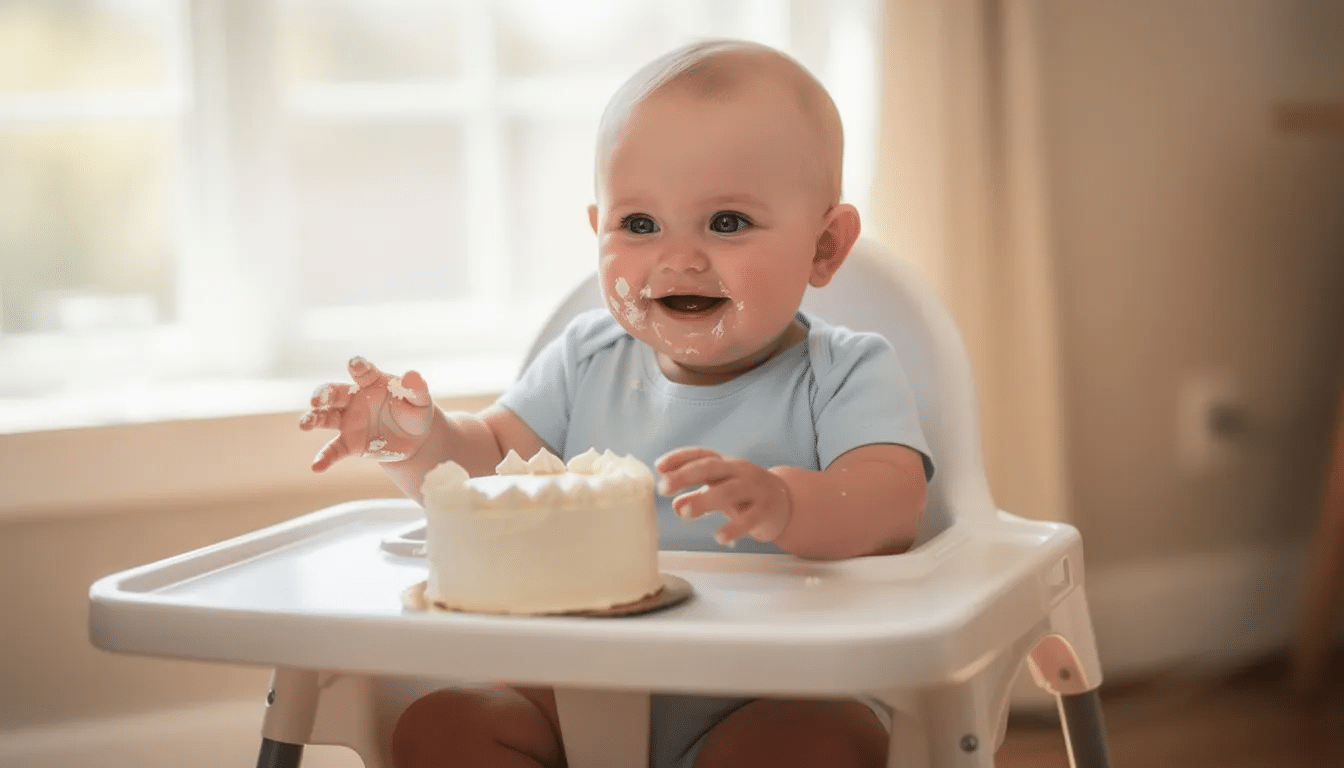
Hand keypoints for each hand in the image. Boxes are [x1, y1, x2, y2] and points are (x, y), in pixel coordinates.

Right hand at [298, 356, 433, 471]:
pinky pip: (334, 450)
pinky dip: (324, 458)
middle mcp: (354, 399)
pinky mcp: (350, 443)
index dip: (359, 367)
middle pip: (335, 393)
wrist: (415, 439)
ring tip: (304, 424)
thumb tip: (413, 375)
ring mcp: (349, 421)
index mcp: (372, 383)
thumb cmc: (415, 412)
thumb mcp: (420, 400)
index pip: (363, 372)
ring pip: (325, 418)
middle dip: (323, 394)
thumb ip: (416, 388)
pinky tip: (317, 466)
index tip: (355, 365)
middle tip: (317, 399)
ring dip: (313, 419)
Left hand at [655, 447, 792, 546]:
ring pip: (730, 490)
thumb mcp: (720, 491)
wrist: (786, 502)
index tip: (659, 466)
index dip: (680, 458)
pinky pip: (750, 518)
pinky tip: (719, 537)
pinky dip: (734, 528)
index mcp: (726, 465)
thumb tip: (676, 506)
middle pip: (712, 468)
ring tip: (686, 513)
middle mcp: (740, 472)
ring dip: (706, 500)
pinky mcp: (766, 511)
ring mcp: (755, 489)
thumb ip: (697, 495)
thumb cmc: (746, 494)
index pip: (702, 455)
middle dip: (686, 475)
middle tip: (664, 488)